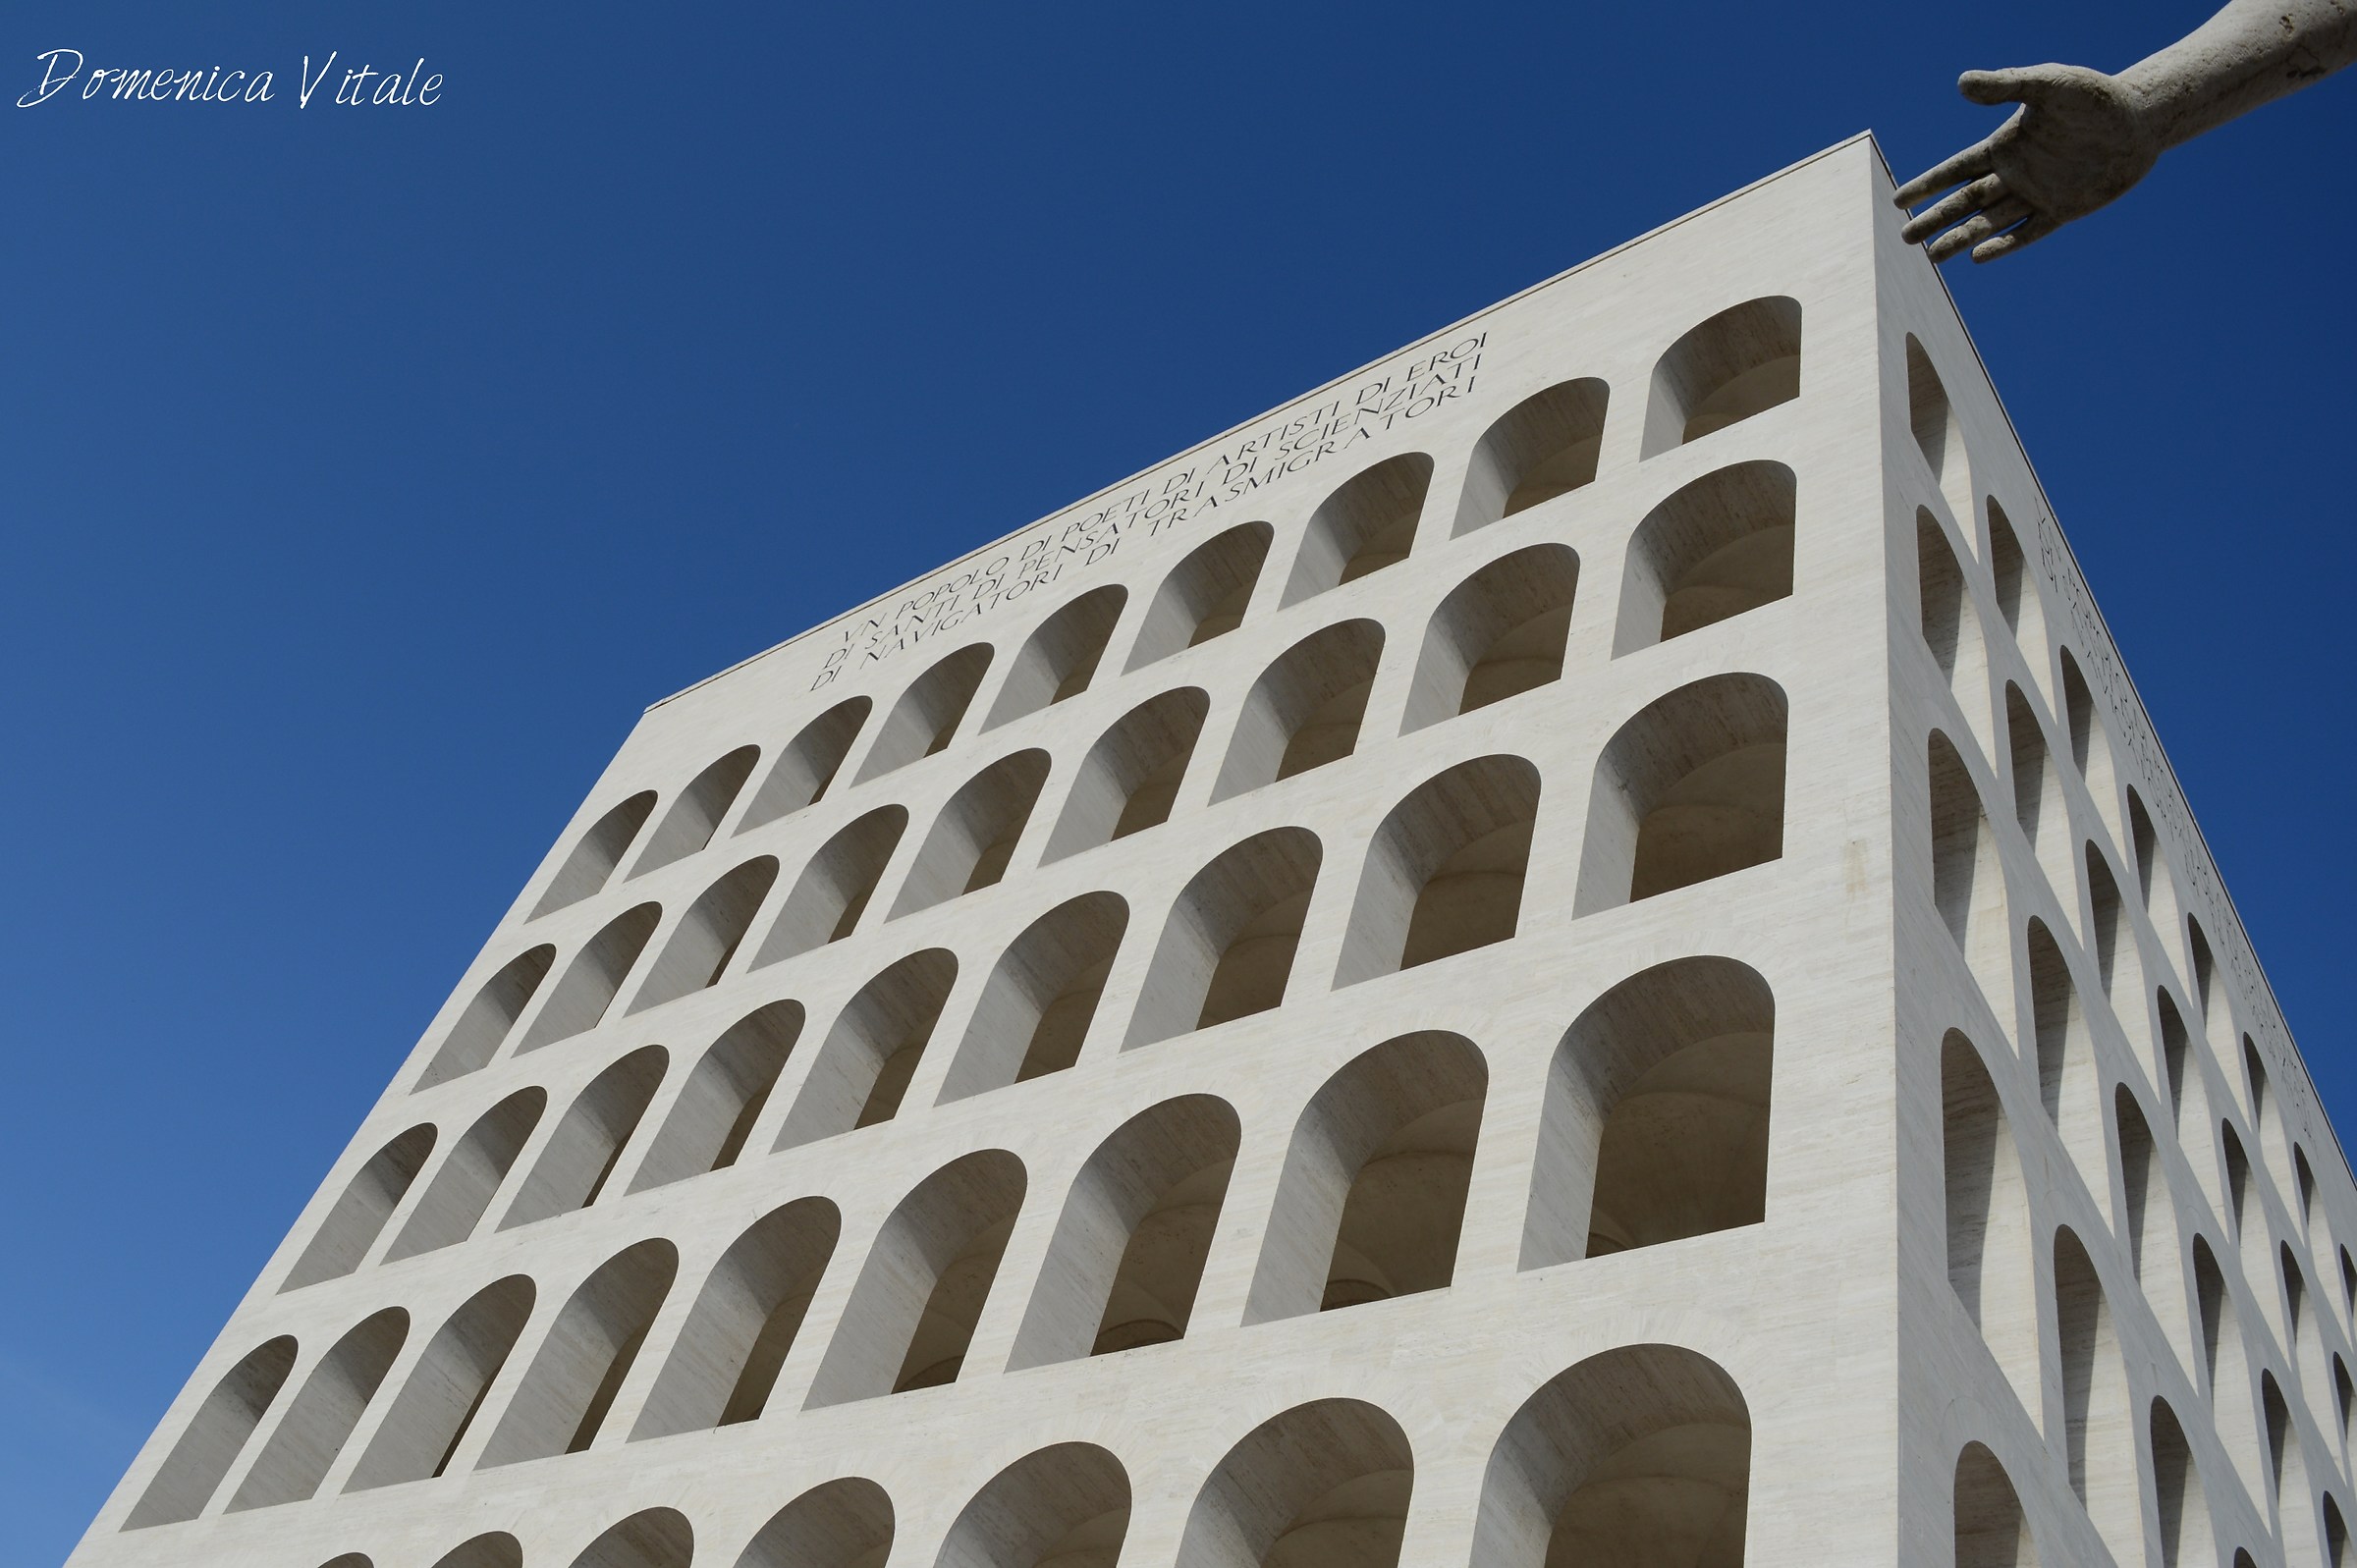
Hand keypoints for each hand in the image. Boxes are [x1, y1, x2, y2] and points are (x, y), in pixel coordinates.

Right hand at [1895, 64, 2162, 261]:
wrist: (2142, 120)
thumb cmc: (2094, 98)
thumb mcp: (2048, 84)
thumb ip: (2007, 84)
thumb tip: (1962, 83)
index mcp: (2005, 145)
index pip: (1955, 170)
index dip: (1927, 185)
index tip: (1899, 201)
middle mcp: (2015, 173)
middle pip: (1964, 202)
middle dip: (1934, 219)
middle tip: (1905, 238)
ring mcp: (2036, 194)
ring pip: (1988, 222)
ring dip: (1960, 238)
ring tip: (1933, 256)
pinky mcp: (2062, 211)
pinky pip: (2026, 233)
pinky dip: (2002, 245)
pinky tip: (1978, 257)